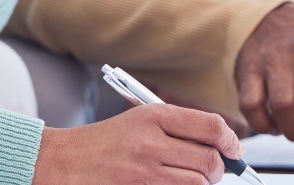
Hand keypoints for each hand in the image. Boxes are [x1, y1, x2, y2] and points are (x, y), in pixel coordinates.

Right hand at [33, 104, 241, 184]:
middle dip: (217, 169)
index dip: (231, 141)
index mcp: (153, 116)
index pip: (212, 126)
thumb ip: (178, 129)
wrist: (60, 162)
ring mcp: (143, 172)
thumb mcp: (138, 121)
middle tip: (210, 171)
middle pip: (210, 160)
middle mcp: (150, 142)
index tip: (233, 149)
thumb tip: (223, 145)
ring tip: (187, 180)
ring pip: (198, 184)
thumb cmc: (103, 143)